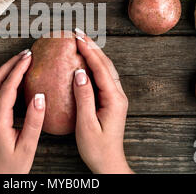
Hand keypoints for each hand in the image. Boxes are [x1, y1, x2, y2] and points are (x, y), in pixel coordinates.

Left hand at [0, 49, 44, 173]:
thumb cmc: (11, 167)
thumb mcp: (27, 147)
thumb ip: (34, 121)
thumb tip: (41, 96)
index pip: (8, 87)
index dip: (19, 69)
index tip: (29, 56)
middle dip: (9, 64)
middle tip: (25, 53)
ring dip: (5, 71)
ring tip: (21, 62)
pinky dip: (2, 81)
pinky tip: (14, 80)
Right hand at [73, 29, 133, 173]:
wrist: (110, 163)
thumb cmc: (97, 149)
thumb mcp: (87, 125)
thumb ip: (84, 97)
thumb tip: (79, 72)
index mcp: (113, 99)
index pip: (100, 68)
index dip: (89, 51)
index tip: (77, 37)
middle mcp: (118, 95)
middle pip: (106, 64)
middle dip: (92, 46)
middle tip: (77, 33)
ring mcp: (116, 98)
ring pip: (106, 69)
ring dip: (94, 53)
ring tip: (81, 41)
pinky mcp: (111, 101)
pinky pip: (103, 77)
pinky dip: (95, 64)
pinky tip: (85, 61)